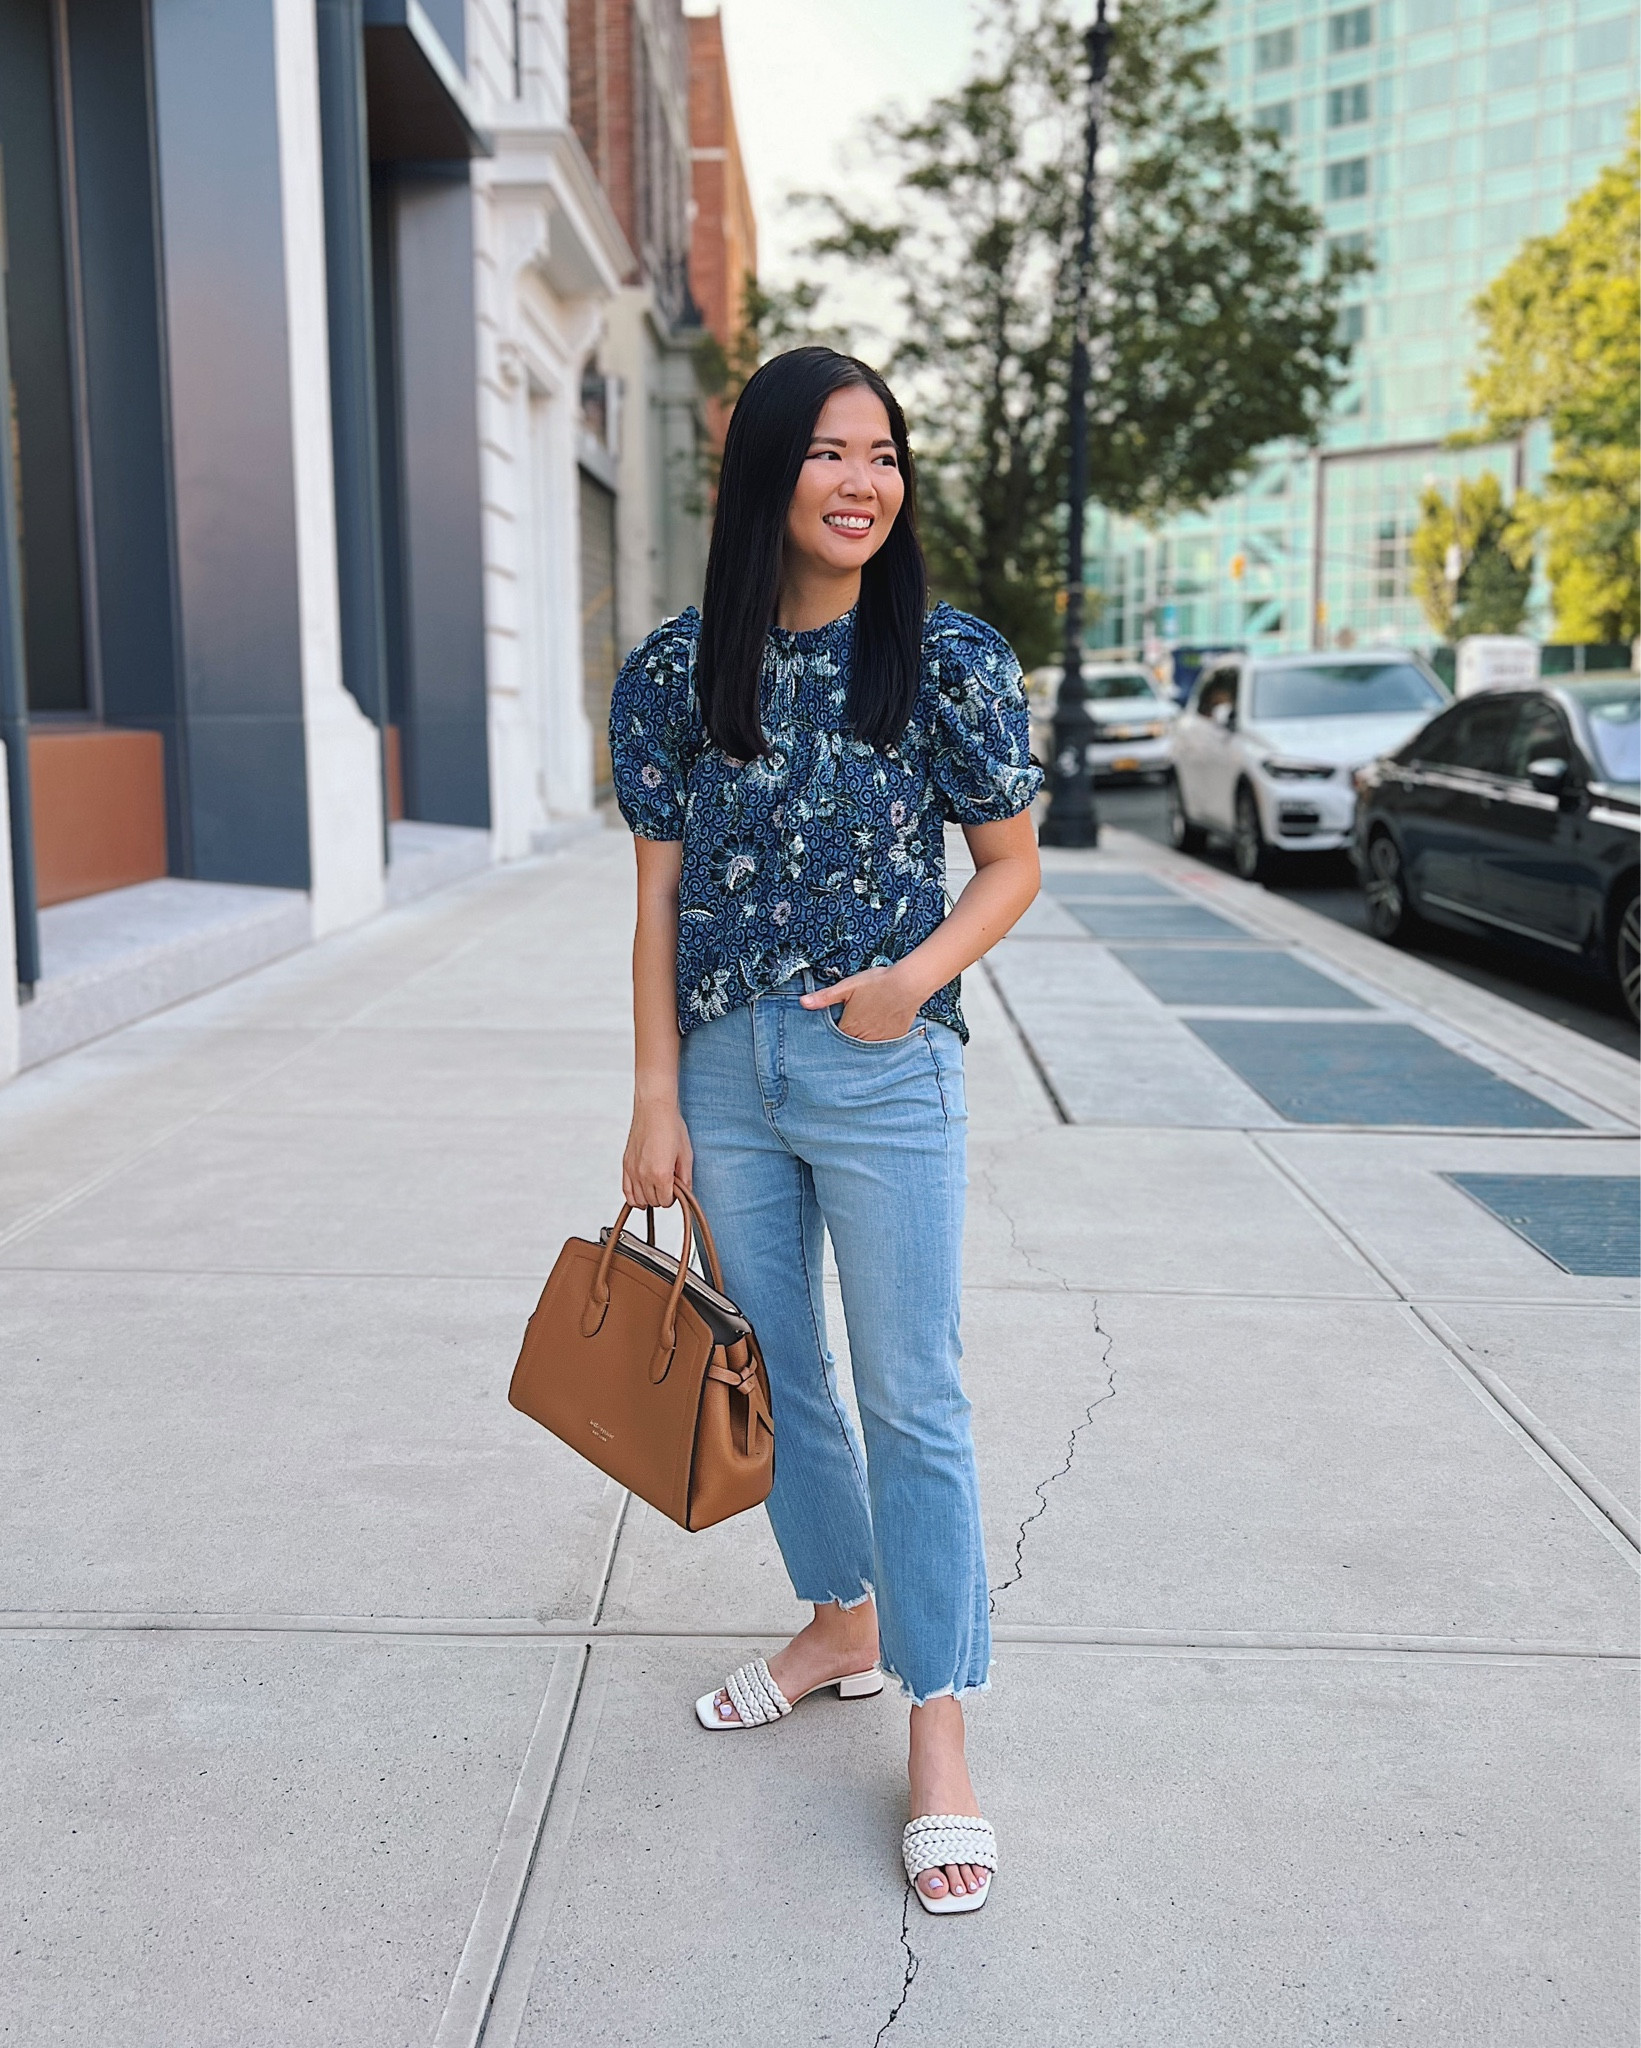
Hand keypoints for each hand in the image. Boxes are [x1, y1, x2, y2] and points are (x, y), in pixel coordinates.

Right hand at [622, 1098, 692, 1209]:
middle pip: (653, 1202)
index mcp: (661, 1174)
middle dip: (663, 1196)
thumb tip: (685, 1192)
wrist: (654, 1109)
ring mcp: (633, 1171)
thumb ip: (686, 1177)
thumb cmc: (671, 1127)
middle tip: (669, 1183)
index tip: (676, 1187)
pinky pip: (626, 1192)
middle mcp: (644, 1175)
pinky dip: (634, 1196)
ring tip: (657, 1185)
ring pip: (639, 1200)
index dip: (673, 1197)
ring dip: (649, 1197)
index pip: (666, 1201)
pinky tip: (642, 1191)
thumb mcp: (686, 1154)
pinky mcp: (626, 1165)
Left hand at [799, 964, 920, 1041]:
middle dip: (845, 1043)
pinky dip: (878, 1042)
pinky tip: (878, 1032)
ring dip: (862, 1043)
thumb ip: (824, 997)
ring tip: (862, 1034)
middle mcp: (863, 1038)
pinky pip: (883, 1046)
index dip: (831, 1037)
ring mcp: (880, 1041)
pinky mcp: (894, 1039)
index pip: (834, 1041)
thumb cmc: (877, 983)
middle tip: (846, 1036)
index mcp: (849, 1028)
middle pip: (850, 1047)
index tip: (830, 1034)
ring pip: (866, 1048)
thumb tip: (802, 1002)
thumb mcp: (847, 986)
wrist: (908, 984)